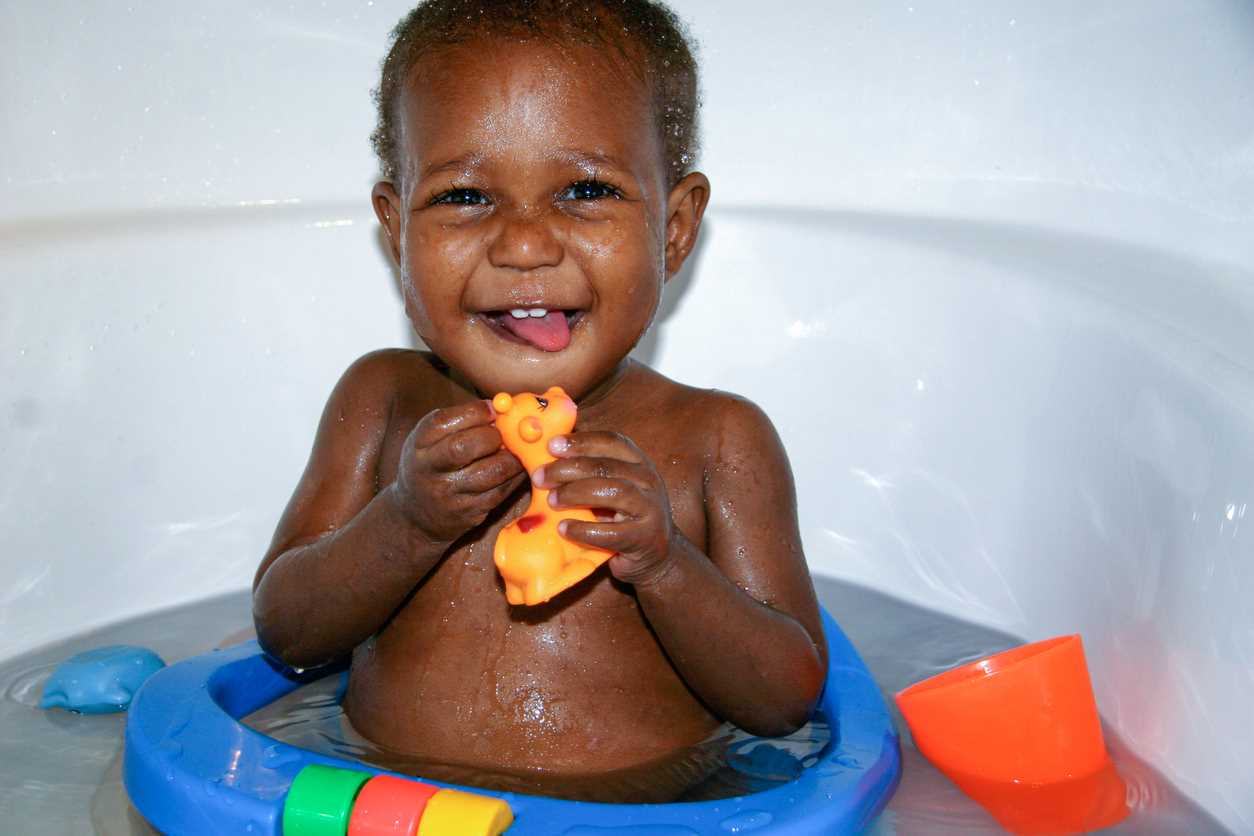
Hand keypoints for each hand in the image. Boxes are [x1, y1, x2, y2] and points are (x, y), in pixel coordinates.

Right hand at [392, 400, 525, 543]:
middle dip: (492, 436)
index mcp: (419, 444)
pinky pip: (500, 492)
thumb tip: (501, 408)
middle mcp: (429, 470)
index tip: (493, 410)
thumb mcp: (431, 440)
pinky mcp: (468, 513)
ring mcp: (448, 494)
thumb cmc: (432, 465)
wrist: (415, 513)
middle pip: (464, 446)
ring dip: (512, 458)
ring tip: (516, 451)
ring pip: (491, 472)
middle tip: (502, 435)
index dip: (475, 413)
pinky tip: (517, 469)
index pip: (443, 422)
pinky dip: (515, 477)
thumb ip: (459, 422)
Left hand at [533, 431, 676, 586]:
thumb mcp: (613, 486)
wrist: (657, 554)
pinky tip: (564, 528)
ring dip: (576, 493)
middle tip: (540, 477)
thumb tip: (547, 457)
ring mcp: (650, 508)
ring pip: (612, 491)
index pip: (611, 441)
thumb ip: (590, 471)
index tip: (551, 446)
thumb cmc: (624, 515)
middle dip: (567, 469)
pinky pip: (611, 532)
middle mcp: (648, 480)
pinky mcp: (645, 538)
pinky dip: (583, 529)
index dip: (580, 441)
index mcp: (639, 461)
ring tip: (551, 500)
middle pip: (605, 466)